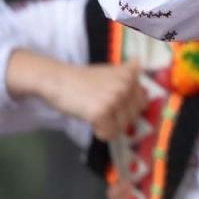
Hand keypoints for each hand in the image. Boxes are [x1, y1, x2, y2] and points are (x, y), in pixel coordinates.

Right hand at [6, 51, 147, 140]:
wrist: (57, 80)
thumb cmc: (82, 79)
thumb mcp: (110, 72)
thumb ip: (126, 76)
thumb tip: (139, 65)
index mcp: (130, 76)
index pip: (142, 103)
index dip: (127, 108)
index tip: (113, 103)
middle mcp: (126, 86)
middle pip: (133, 117)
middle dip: (118, 118)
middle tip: (101, 107)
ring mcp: (114, 99)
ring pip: (121, 127)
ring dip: (108, 125)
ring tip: (94, 111)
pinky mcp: (101, 112)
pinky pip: (109, 134)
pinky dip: (99, 131)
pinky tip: (89, 118)